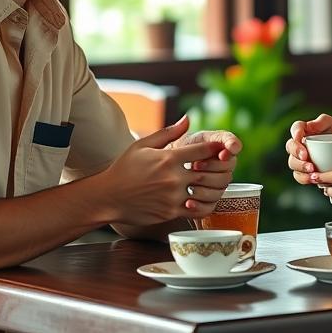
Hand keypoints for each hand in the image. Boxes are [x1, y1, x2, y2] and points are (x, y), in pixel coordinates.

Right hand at [101, 117, 237, 224]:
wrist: (108, 197)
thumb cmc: (125, 168)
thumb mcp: (143, 145)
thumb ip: (168, 133)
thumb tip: (188, 119)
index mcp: (168, 158)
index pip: (202, 150)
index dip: (215, 148)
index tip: (221, 148)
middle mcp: (173, 178)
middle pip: (208, 172)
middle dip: (217, 169)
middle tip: (223, 166)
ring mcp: (172, 197)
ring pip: (205, 193)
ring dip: (213, 188)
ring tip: (215, 182)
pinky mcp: (171, 213)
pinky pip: (197, 210)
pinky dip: (204, 205)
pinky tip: (203, 198)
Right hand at [285, 114, 331, 184]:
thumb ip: (323, 121)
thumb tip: (309, 126)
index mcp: (306, 131)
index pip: (296, 128)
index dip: (295, 132)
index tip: (300, 137)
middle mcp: (300, 145)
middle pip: (290, 146)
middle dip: (296, 152)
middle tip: (305, 156)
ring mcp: (301, 160)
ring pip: (292, 163)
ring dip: (300, 167)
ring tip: (312, 170)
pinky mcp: (306, 173)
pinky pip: (299, 176)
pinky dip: (305, 178)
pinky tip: (314, 179)